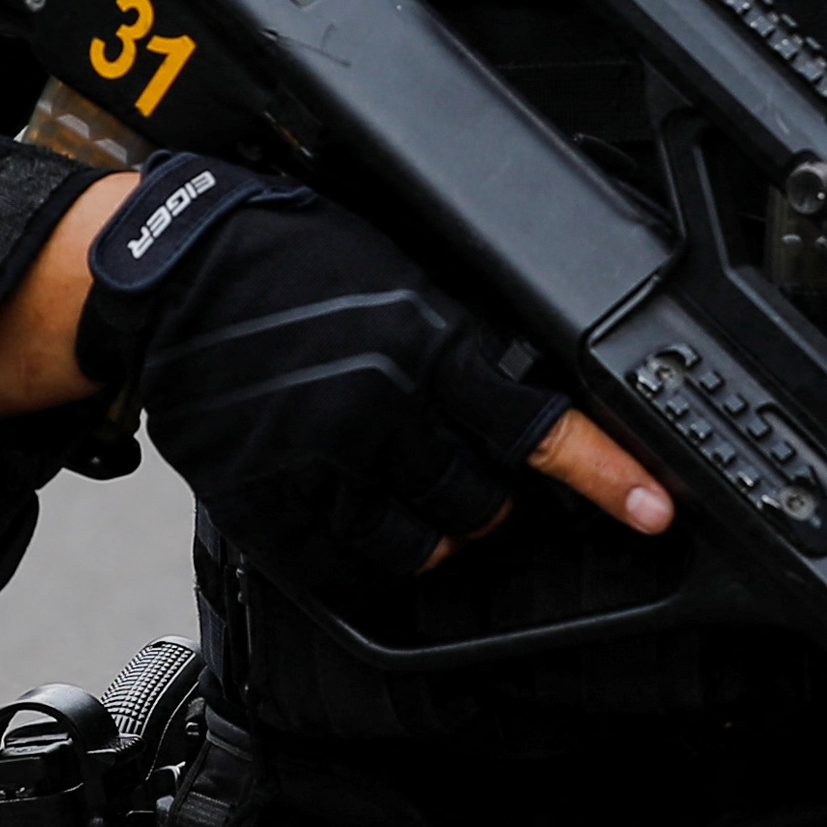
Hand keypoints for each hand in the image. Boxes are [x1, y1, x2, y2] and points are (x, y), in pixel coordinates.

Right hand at [0, 154, 666, 605]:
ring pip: (424, 544)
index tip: (654, 509)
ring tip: (410, 487)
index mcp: (423, 342)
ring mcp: (318, 462)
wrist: (172, 272)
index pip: (536, 427)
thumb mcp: (400, 273)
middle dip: (492, 496)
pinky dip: (369, 557)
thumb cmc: (291, 258)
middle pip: (483, 502)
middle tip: (465, 466)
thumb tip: (532, 396)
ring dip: (437, 532)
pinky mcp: (265, 501)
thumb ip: (464, 338)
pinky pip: (347, 568)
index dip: (605, 474)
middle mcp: (378, 408)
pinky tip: (362, 519)